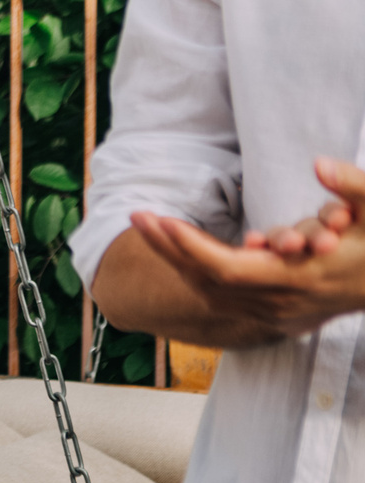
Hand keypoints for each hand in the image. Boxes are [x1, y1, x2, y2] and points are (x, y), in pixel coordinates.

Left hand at [125, 157, 364, 340]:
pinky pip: (226, 299)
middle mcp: (282, 303)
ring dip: (178, 260)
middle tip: (138, 215)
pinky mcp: (277, 317)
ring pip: (211, 293)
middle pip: (207, 281)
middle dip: (169, 248)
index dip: (188, 247)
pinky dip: (199, 275)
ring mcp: (278, 315)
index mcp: (300, 279)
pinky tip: (181, 250)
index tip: (159, 219)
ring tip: (152, 227)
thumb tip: (321, 165)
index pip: (226, 269)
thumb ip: (353, 186)